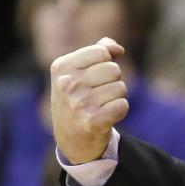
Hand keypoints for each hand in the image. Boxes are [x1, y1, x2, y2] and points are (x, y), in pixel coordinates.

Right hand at [50, 37, 127, 163]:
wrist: (71, 138)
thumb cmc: (78, 98)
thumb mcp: (78, 71)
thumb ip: (98, 51)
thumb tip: (117, 48)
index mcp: (62, 67)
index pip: (102, 52)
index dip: (108, 62)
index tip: (96, 74)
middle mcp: (67, 84)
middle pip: (114, 69)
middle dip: (113, 80)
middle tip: (99, 93)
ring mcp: (79, 103)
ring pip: (120, 87)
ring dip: (116, 97)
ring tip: (101, 105)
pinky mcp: (92, 121)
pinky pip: (122, 105)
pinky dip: (120, 110)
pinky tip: (106, 116)